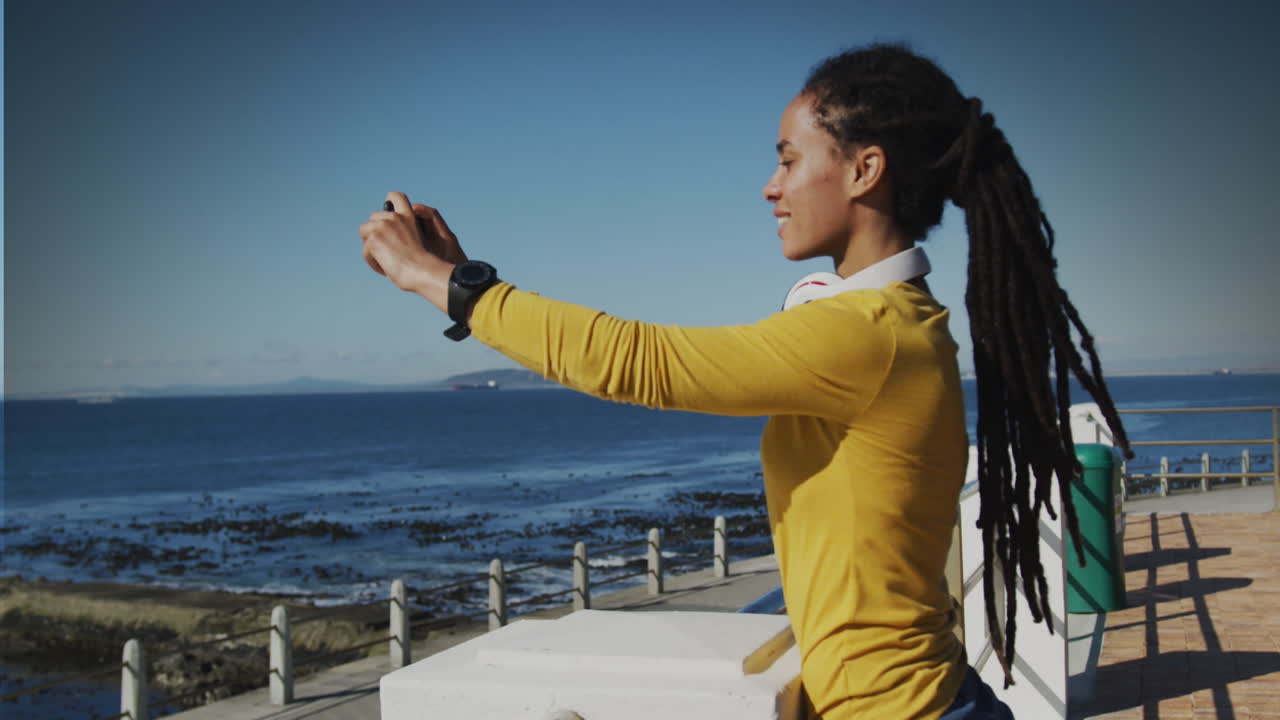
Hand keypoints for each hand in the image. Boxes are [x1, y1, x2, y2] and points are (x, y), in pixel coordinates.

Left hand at [360, 192, 457, 309]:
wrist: (423, 271)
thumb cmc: (425, 264)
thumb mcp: (417, 241)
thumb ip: (403, 232)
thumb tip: (386, 236)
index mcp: (409, 216)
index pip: (396, 197)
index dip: (389, 201)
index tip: (388, 210)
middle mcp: (395, 217)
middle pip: (374, 217)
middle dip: (375, 231)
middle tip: (385, 249)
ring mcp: (382, 226)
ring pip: (365, 231)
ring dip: (371, 245)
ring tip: (384, 260)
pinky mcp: (373, 238)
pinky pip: (365, 251)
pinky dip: (373, 262)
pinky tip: (385, 268)